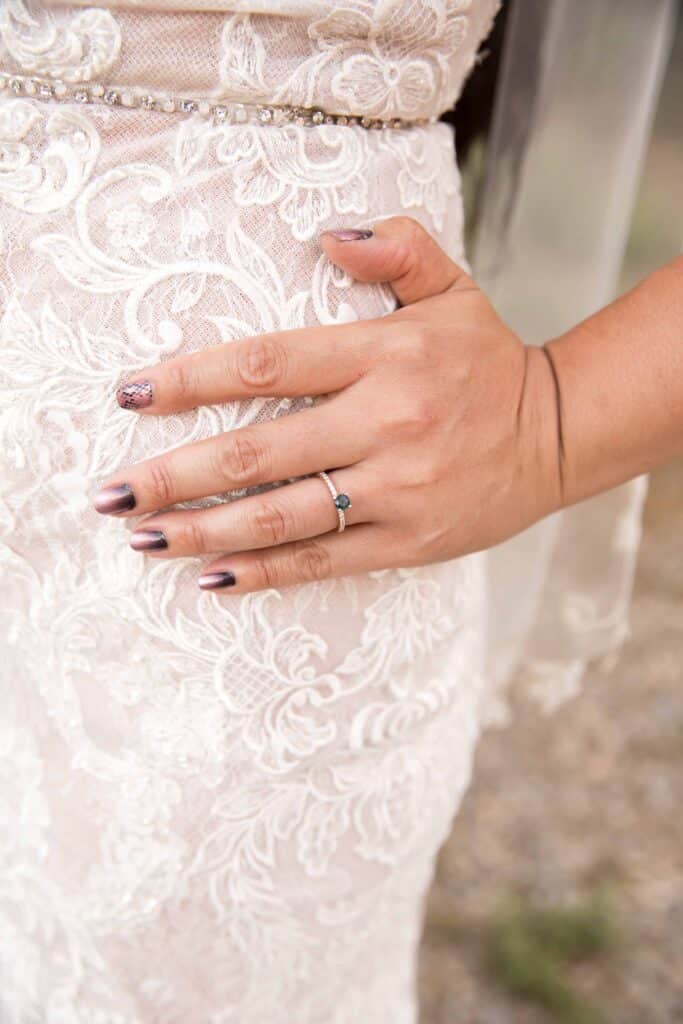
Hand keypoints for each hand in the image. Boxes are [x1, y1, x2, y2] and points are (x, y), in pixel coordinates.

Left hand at [92, 218, 561, 591]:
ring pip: (282, 516)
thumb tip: (327, 235)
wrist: (557, 433)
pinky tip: (209, 576)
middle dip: (174, 477)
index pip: (267, 365)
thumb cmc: (487, 358)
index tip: (132, 394)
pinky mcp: (410, 539)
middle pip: (257, 453)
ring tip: (141, 539)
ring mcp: (398, 488)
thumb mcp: (452, 286)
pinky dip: (263, 572)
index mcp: (385, 355)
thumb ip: (395, 248)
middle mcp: (386, 423)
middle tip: (111, 493)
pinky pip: (324, 560)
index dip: (192, 381)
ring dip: (202, 532)